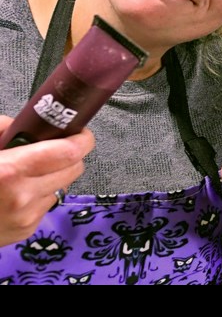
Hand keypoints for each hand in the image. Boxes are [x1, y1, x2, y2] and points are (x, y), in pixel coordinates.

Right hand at [0, 116, 93, 246]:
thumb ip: (2, 128)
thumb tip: (24, 122)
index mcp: (10, 171)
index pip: (69, 152)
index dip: (81, 138)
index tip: (79, 130)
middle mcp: (22, 196)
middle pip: (74, 168)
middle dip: (70, 155)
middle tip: (55, 147)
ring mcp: (25, 217)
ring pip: (62, 186)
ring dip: (54, 176)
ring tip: (29, 172)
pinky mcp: (25, 231)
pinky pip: (46, 204)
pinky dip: (39, 194)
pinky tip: (17, 192)